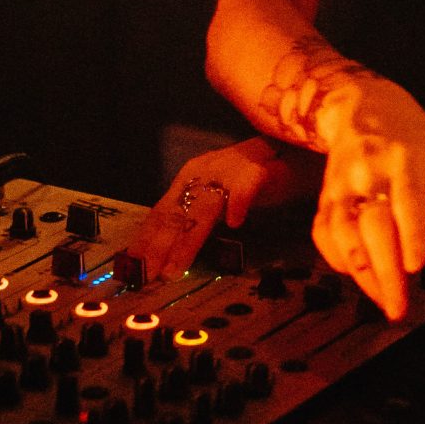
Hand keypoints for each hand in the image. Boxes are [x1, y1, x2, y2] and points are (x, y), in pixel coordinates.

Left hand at [126, 139, 306, 282]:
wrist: (293, 148)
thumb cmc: (254, 177)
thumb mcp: (217, 196)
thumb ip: (194, 216)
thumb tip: (165, 249)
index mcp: (192, 176)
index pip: (161, 211)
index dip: (145, 239)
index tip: (131, 266)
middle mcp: (205, 171)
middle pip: (176, 212)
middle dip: (158, 247)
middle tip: (146, 275)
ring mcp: (231, 169)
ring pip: (204, 208)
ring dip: (188, 240)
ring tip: (175, 267)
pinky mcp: (260, 169)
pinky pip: (247, 187)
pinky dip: (239, 204)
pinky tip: (235, 223)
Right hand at [311, 76, 424, 320]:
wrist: (363, 108)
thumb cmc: (414, 139)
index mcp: (405, 158)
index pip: (407, 198)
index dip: (411, 232)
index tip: (417, 265)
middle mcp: (369, 171)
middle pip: (373, 224)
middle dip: (385, 268)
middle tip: (400, 304)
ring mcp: (342, 185)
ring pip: (342, 233)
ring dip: (361, 272)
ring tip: (383, 299)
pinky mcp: (325, 198)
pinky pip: (323, 234)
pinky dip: (335, 260)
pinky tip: (357, 278)